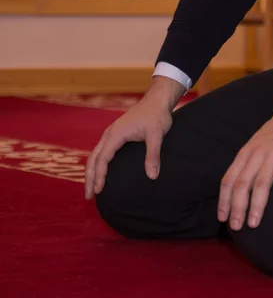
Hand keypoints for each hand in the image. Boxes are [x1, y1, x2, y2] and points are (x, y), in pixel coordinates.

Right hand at [85, 76, 184, 199]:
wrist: (157, 100)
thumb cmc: (157, 116)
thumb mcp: (157, 135)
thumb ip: (153, 155)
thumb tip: (152, 176)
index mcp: (116, 135)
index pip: (102, 159)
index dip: (99, 176)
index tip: (99, 191)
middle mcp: (109, 134)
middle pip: (94, 159)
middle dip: (90, 178)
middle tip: (89, 197)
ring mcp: (112, 133)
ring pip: (96, 155)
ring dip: (92, 172)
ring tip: (92, 188)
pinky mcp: (116, 134)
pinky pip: (102, 151)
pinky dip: (98, 164)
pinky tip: (102, 173)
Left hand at [218, 94, 272, 230]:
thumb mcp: (256, 145)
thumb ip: (248, 163)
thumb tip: (239, 187)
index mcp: (245, 154)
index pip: (229, 180)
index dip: (224, 200)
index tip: (222, 218)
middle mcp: (256, 155)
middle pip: (242, 184)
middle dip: (237, 207)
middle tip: (236, 227)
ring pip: (261, 184)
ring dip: (256, 205)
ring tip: (253, 223)